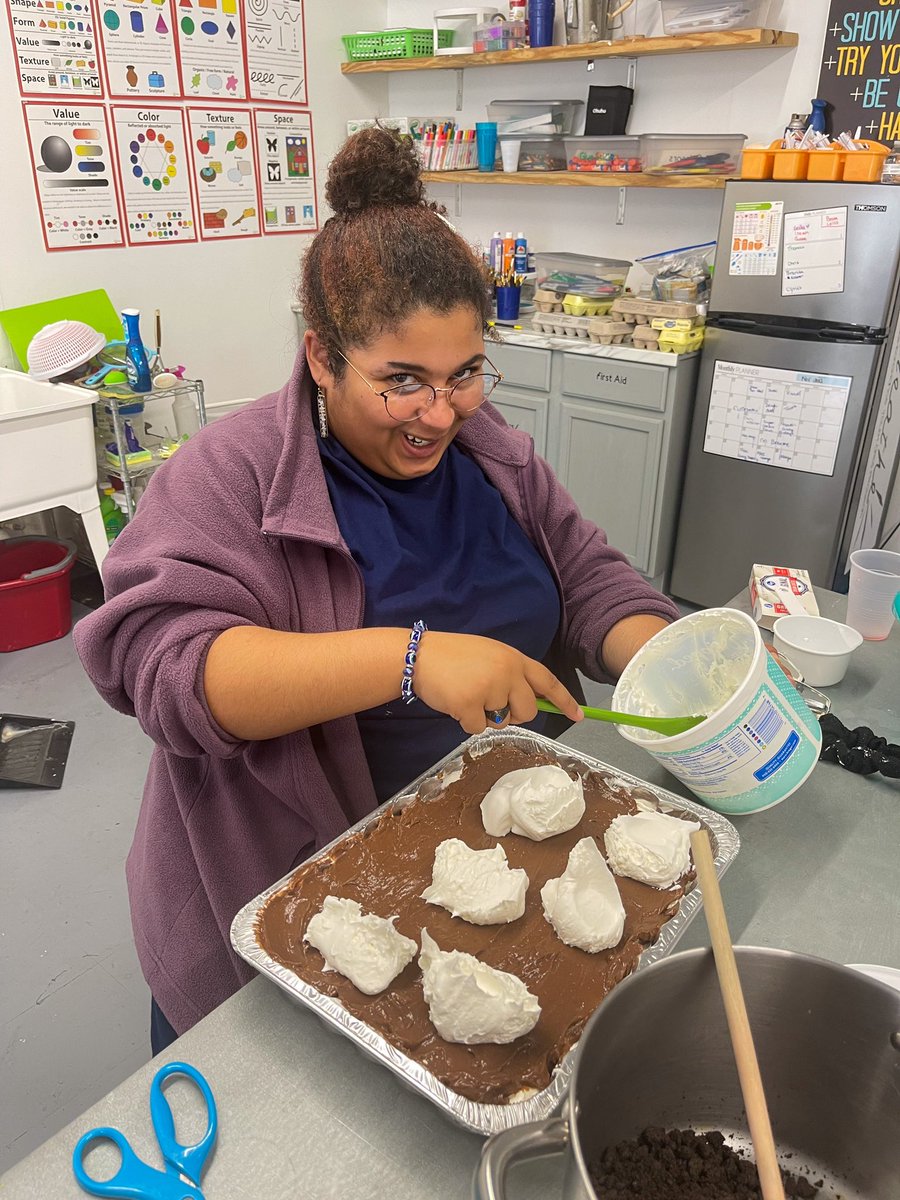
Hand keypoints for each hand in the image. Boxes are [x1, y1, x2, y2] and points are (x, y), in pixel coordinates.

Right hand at [413, 632, 583, 734]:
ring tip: (467, 695)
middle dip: (514, 715)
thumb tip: (529, 701)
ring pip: (502, 721)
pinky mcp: (470, 704)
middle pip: (529, 710)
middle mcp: (507, 672)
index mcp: (514, 658)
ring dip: (486, 717)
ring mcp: (490, 688)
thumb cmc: (453, 656)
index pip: (548, 682)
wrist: (418, 654)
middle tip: (491, 705)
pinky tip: (455, 702)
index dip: (564, 700)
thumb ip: (511, 673)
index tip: (578, 716)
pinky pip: (478, 729)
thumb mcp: (490, 655)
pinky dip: (466, 722)